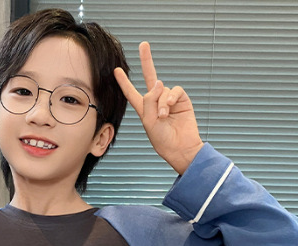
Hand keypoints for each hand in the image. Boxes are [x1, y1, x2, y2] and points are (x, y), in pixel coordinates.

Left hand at [114, 42, 202, 174]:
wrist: (180, 147)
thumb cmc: (162, 139)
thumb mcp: (149, 121)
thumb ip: (150, 100)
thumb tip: (159, 82)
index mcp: (144, 109)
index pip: (131, 93)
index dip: (124, 82)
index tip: (117, 71)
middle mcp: (156, 101)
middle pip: (150, 77)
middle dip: (146, 60)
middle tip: (143, 45)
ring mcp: (169, 100)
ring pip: (162, 90)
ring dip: (162, 103)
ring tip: (164, 116)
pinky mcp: (181, 100)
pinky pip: (174, 90)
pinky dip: (171, 98)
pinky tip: (170, 107)